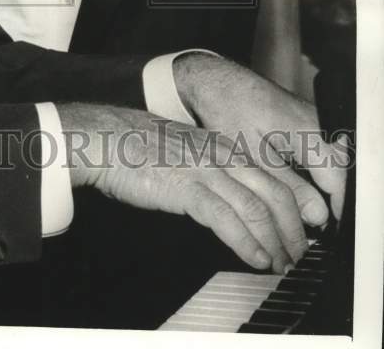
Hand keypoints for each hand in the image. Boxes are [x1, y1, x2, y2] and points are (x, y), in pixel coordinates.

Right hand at [58, 104, 320, 273]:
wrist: (105, 139)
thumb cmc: (135, 146)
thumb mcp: (183, 149)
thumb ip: (208, 167)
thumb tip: (226, 196)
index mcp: (221, 146)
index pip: (271, 178)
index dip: (291, 209)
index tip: (297, 231)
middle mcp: (220, 156)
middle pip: (274, 194)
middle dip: (292, 230)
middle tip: (297, 254)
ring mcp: (205, 170)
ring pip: (257, 209)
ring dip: (274, 241)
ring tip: (279, 263)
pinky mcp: (187, 188)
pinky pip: (228, 219)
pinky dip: (247, 242)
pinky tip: (254, 257)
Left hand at [173, 54, 348, 223]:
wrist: (215, 80)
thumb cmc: (227, 110)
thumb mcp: (251, 155)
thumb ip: (287, 186)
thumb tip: (319, 216)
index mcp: (308, 132)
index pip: (339, 181)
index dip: (333, 212)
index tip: (318, 232)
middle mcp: (318, 124)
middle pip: (336, 175)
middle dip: (323, 202)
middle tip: (297, 222)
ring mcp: (314, 121)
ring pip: (327, 166)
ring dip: (314, 188)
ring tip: (287, 202)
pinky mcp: (306, 123)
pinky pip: (318, 154)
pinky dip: (307, 172)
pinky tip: (285, 181)